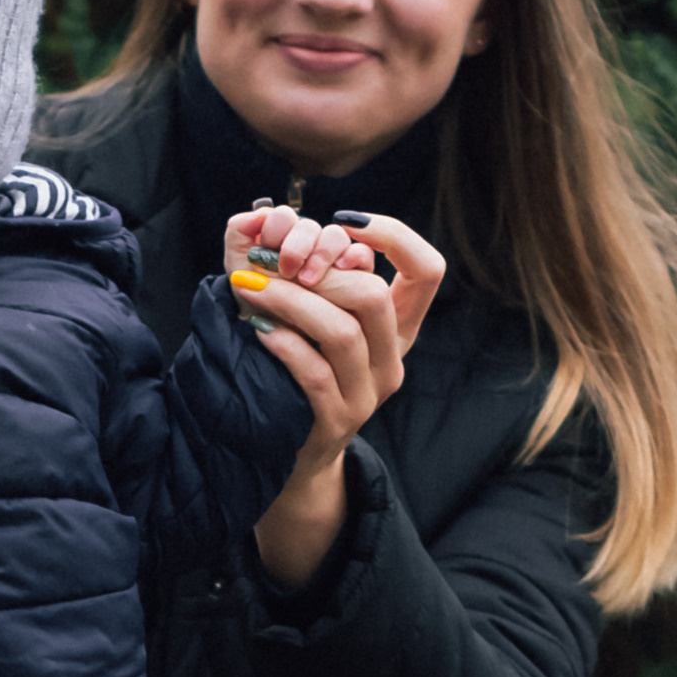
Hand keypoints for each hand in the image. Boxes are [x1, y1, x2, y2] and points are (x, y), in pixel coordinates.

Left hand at [222, 203, 445, 585]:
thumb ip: (324, 276)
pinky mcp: (336, 421)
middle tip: (270, 261)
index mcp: (399, 329)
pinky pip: (313, 373)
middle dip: (316, 270)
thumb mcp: (319, 321)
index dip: (394, 236)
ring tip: (247, 285)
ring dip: (288, 301)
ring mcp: (368, 396)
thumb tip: (308, 227)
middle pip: (374, 296)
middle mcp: (392, 361)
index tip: (344, 223)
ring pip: (341, 332)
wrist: (288, 454)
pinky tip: (255, 328)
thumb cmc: (298, 371)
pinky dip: (281, 342)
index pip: (429, 271)